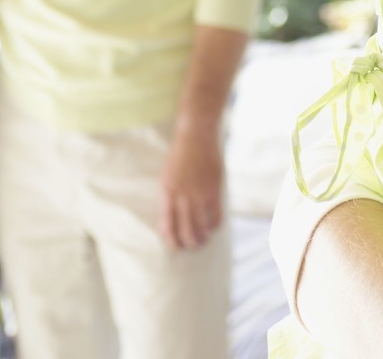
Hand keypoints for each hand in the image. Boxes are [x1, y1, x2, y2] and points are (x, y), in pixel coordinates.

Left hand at [158, 125, 224, 250]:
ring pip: (200, 228)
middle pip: (184, 231)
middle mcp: (181, 198)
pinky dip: (215, 225)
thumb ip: (170, 196)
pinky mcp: (213, 191)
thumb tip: (174, 216)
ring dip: (202, 238)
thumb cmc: (180, 155)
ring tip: (204, 239)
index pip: (166, 226)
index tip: (176, 246)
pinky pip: (215, 216)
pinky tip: (214, 225)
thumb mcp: (168, 176)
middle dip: (189, 243)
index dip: (171, 241)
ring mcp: (198, 195)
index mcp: (166, 194)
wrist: (196, 136)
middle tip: (192, 245)